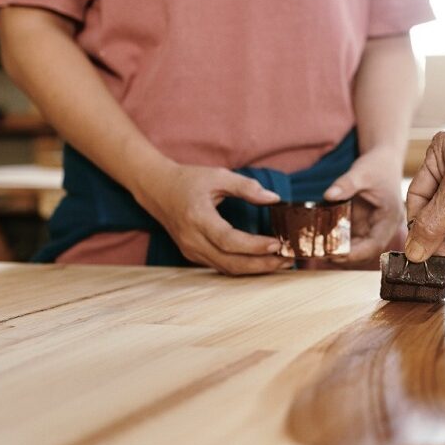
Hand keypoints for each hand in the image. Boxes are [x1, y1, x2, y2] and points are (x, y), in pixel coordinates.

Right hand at [135, 162, 292, 274]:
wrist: (157, 188)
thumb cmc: (188, 180)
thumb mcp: (218, 176)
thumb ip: (246, 186)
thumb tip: (274, 199)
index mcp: (197, 218)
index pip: (229, 240)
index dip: (254, 246)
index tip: (278, 244)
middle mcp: (192, 240)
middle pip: (230, 263)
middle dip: (262, 265)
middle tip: (288, 261)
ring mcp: (191, 250)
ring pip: (227, 269)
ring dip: (255, 269)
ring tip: (280, 263)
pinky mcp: (193, 255)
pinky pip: (221, 266)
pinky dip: (243, 267)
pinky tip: (261, 261)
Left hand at [324, 149, 403, 264]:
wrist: (382, 159)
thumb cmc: (377, 165)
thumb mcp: (362, 172)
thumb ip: (346, 183)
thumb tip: (328, 195)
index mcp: (389, 218)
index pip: (376, 245)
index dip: (356, 254)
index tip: (335, 255)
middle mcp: (383, 228)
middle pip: (366, 251)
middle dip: (344, 256)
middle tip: (320, 253)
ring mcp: (373, 228)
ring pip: (357, 247)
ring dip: (339, 250)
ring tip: (317, 249)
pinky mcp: (363, 225)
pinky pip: (350, 238)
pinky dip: (337, 240)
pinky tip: (320, 238)